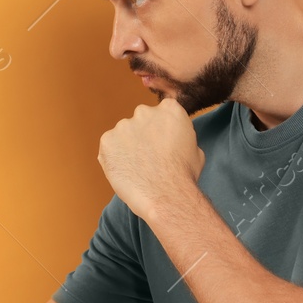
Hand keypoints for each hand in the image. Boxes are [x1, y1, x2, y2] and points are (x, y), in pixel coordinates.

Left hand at [97, 100, 204, 223]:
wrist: (166, 194)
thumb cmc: (184, 175)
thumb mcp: (195, 148)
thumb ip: (180, 136)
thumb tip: (174, 139)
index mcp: (169, 109)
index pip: (162, 112)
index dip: (161, 130)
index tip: (162, 144)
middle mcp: (144, 112)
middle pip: (141, 121)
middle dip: (143, 136)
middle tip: (148, 157)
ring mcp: (123, 125)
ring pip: (123, 135)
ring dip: (127, 147)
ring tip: (137, 168)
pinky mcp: (107, 140)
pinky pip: (109, 147)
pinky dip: (114, 158)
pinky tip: (126, 171)